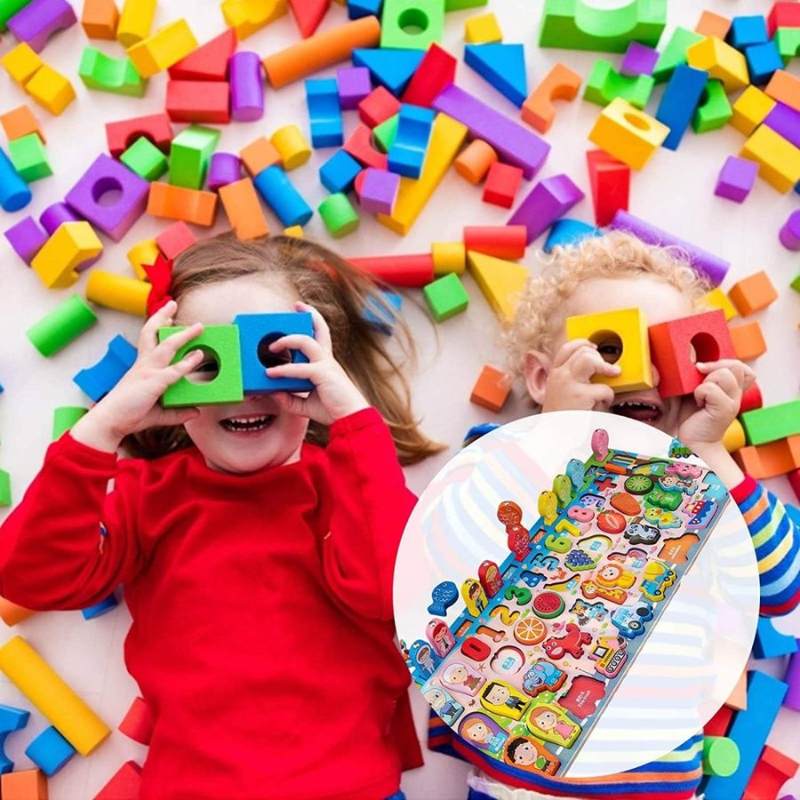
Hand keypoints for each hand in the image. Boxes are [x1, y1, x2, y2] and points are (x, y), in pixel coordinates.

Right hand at [70, 301, 203, 452]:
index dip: (157, 326)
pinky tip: (198, 356)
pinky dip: (187, 363)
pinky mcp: (153, 383)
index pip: (149, 340)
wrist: (110, 422)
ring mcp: (147, 372)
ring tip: (199, 327)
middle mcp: (143, 365)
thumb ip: (177, 412)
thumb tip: (195, 412)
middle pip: (152, 333)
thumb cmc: (129, 415)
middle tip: (172, 304)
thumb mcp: (159, 413)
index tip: (168, 317)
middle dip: (162, 316)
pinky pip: (173, 371)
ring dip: (184, 335)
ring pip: (167, 347)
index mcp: (141, 367)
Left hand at [266, 302, 368, 424]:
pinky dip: (284, 370)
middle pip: (321, 329)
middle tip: (295, 307)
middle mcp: (327, 359)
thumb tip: (273, 394)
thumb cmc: (333, 410)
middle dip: (309, 314)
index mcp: (326, 363)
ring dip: (287, 340)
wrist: (351, 419)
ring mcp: (326, 365)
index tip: (301, 311)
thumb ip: (289, 399)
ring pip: (306, 342)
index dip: (313, 321)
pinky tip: (272, 374)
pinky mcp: (323, 374)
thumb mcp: (305, 405)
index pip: (320, 336)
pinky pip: (300, 368)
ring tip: (272, 346)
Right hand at [540, 339, 621, 412]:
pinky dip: (608, 396)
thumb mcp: (560, 393)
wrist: (552, 437)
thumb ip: (572, 379)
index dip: (583, 344)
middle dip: (599, 357)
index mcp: (554, 374)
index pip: (567, 348)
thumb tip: (595, 367)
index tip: (594, 347)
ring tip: (612, 373)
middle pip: (583, 351)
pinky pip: (604, 388)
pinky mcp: (581, 395)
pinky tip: (602, 404)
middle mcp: (559, 375)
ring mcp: (569, 383)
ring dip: (605, 366)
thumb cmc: (560, 418)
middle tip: (608, 369)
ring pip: (590, 359)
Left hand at [677, 359, 754, 449]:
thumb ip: (699, 377)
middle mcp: (735, 394)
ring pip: (724, 375)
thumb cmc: (692, 417)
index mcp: (731, 388)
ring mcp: (733, 402)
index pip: (739, 366)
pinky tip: (699, 404)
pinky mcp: (725, 410)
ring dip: (706, 382)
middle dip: (714, 368)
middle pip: (735, 366)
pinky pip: (710, 389)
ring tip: (700, 396)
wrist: (694, 443)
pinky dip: (700, 393)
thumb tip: (692, 361)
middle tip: (699, 384)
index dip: (723, 362)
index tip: (703, 370)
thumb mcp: (695, 391)